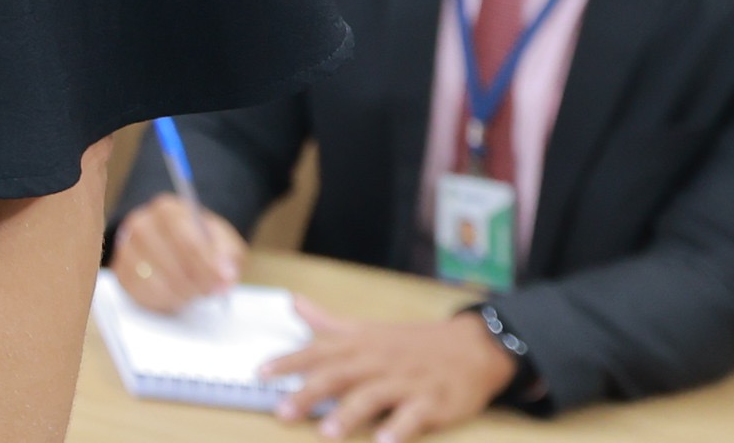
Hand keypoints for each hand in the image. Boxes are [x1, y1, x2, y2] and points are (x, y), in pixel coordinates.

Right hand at [110, 195, 244, 313]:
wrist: (176, 245)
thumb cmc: (203, 243)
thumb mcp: (222, 241)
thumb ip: (226, 254)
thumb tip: (224, 275)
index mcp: (168, 209)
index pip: (186, 239)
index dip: (207, 265)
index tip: (223, 281)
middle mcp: (141, 223)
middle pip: (168, 260)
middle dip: (194, 281)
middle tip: (212, 292)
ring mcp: (126, 247)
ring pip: (152, 278)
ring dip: (180, 292)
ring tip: (196, 294)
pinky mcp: (121, 271)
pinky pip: (140, 291)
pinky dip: (162, 299)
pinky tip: (178, 297)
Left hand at [267, 304, 520, 440]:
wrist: (473, 346)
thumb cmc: (413, 343)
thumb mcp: (369, 330)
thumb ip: (329, 324)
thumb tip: (293, 303)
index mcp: (361, 344)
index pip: (318, 352)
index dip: (289, 362)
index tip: (260, 373)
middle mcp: (379, 361)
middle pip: (339, 375)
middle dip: (309, 393)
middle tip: (283, 412)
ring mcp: (407, 382)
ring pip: (373, 396)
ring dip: (349, 414)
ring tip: (328, 433)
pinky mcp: (433, 402)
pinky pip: (414, 417)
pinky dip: (399, 430)